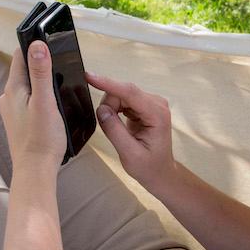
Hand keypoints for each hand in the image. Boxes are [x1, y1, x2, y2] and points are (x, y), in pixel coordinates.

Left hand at [0, 41, 66, 168]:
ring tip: (58, 89)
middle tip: (60, 67)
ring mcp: (12, 110)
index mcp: (13, 89)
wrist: (35, 170)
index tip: (49, 41)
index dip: (34, 46)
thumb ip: (41, 72)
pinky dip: (39, 98)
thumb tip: (37, 45)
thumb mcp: (45, 102)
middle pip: (24, 70)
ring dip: (41, 83)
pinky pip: (29, 100)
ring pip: (27, 86)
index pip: (20, 55)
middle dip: (41, 66)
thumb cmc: (41, 140)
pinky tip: (51, 107)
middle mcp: (8, 97)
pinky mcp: (19, 121)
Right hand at [85, 72, 176, 188]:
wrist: (160, 172)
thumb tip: (102, 110)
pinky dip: (115, 110)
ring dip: (112, 109)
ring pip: (120, 94)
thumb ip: (114, 131)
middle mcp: (157, 103)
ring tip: (118, 131)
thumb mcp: (129, 154)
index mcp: (157, 115)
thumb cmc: (148, 166)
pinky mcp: (144, 105)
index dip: (108, 84)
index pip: (130, 93)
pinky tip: (121, 125)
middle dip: (109, 106)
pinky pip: (122, 99)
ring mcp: (151, 102)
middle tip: (110, 129)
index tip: (90, 77)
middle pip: (123, 92)